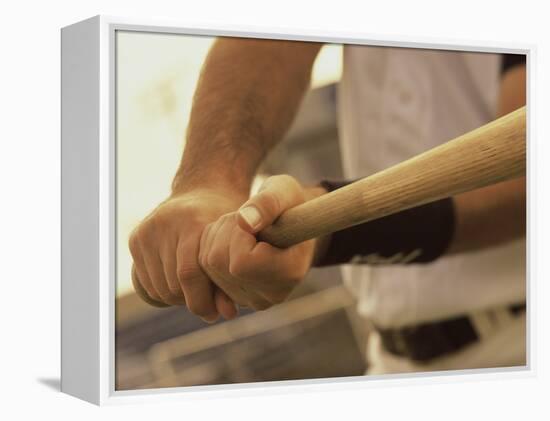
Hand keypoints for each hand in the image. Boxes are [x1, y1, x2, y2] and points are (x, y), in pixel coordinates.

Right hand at [129, 188, 246, 321]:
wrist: (206, 190)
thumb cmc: (227, 224)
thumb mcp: (235, 246)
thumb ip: (230, 278)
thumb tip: (227, 315)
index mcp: (192, 222)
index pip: (189, 274)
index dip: (202, 301)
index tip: (216, 314)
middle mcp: (165, 223)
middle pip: (173, 285)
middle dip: (192, 300)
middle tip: (208, 302)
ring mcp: (147, 230)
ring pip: (158, 288)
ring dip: (178, 298)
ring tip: (196, 292)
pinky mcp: (136, 238)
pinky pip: (147, 283)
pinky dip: (164, 290)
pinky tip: (180, 284)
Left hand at [198, 175, 315, 310]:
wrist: (293, 224)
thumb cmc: (290, 204)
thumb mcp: (284, 191)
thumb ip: (268, 203)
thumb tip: (244, 222)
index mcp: (291, 273)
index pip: (242, 262)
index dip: (240, 234)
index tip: (257, 221)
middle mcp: (272, 295)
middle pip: (220, 263)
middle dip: (226, 232)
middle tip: (249, 220)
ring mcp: (251, 299)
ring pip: (209, 265)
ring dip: (217, 236)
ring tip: (243, 228)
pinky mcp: (235, 297)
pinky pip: (204, 270)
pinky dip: (211, 246)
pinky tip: (233, 239)